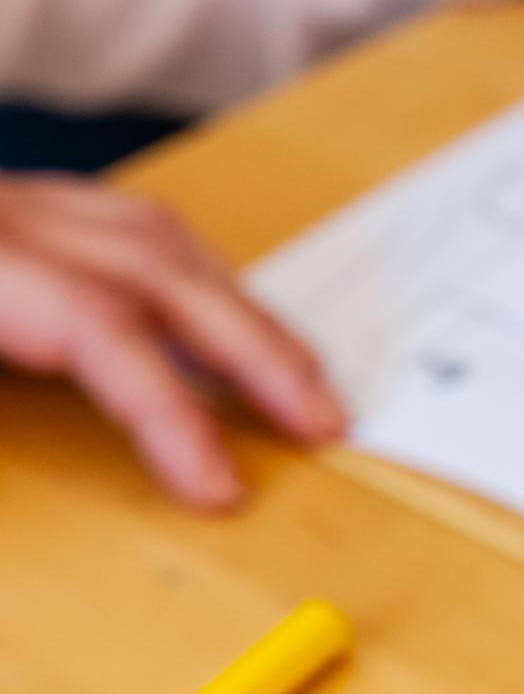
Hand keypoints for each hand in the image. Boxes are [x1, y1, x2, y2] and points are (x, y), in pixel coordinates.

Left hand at [0, 174, 343, 507]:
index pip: (99, 325)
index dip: (171, 410)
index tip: (221, 487)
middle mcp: (4, 219)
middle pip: (164, 271)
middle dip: (257, 352)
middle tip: (323, 422)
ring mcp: (11, 206)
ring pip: (158, 237)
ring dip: (240, 310)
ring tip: (296, 376)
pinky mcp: (12, 213)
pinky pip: (125, 226)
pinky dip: (189, 272)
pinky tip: (213, 310)